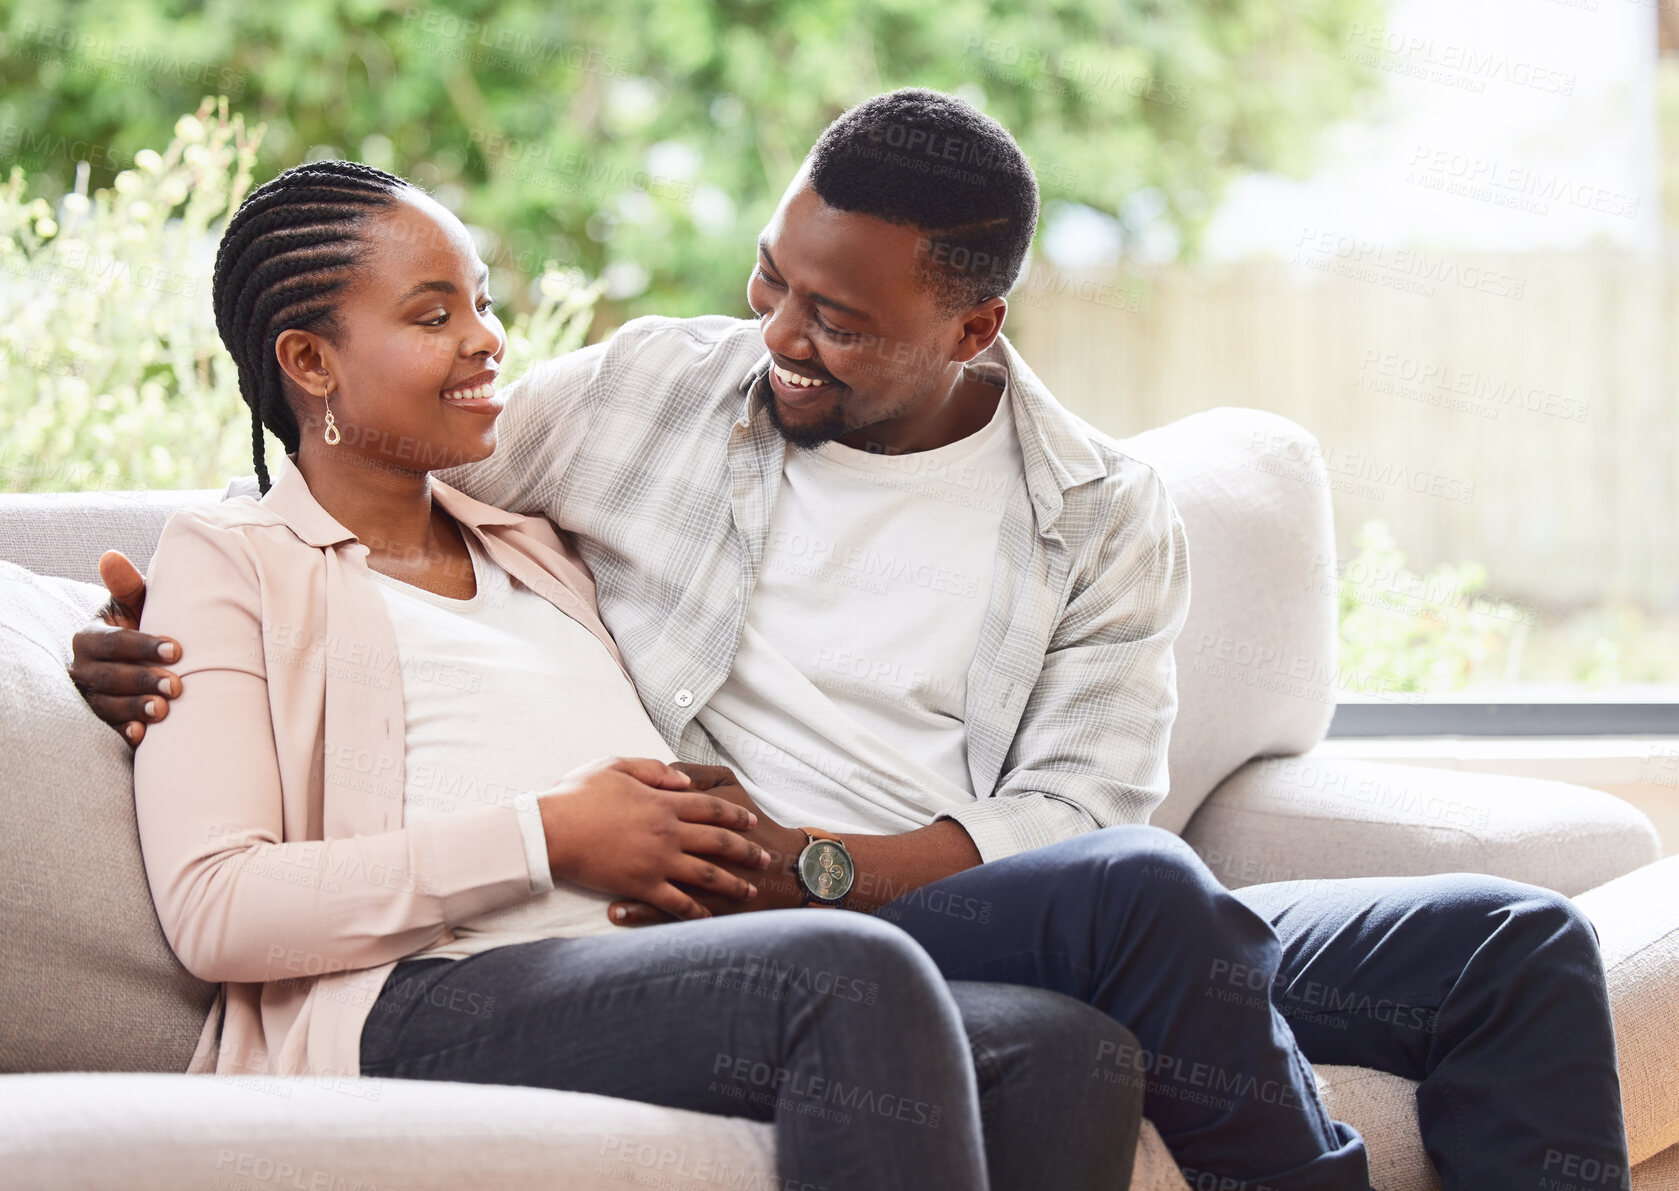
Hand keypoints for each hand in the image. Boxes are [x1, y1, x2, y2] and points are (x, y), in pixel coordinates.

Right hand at [67, 551, 180, 746]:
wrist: (140, 656)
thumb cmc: (143, 622)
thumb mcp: (135, 603)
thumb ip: (127, 585)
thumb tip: (111, 556)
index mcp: (89, 636)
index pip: (114, 642)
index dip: (143, 647)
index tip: (177, 650)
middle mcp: (83, 667)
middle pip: (109, 676)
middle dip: (142, 681)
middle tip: (177, 686)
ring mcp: (89, 695)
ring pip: (106, 705)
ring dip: (134, 709)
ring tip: (163, 711)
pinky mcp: (101, 718)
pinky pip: (108, 728)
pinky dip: (124, 732)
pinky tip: (143, 736)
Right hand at [540, 756, 774, 922]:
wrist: (551, 830)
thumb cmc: (578, 794)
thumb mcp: (617, 766)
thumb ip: (655, 770)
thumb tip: (684, 780)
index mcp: (663, 803)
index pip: (710, 808)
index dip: (735, 815)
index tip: (751, 822)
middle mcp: (668, 833)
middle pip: (718, 841)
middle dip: (746, 851)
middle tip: (766, 859)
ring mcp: (657, 861)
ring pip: (706, 874)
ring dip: (731, 883)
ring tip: (748, 890)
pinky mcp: (641, 886)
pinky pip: (676, 902)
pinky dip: (695, 912)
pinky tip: (708, 917)